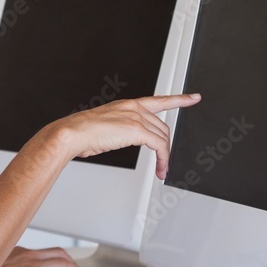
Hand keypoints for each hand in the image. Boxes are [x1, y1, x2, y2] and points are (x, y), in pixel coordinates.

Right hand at [52, 93, 200, 178]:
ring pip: (162, 137)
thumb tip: (117, 140)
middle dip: (166, 145)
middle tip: (164, 161)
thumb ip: (118, 130)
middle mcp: (133, 108)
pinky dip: (163, 159)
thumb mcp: (104, 128)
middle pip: (162, 126)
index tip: (193, 97)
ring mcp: (136, 117)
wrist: (73, 133)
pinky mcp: (137, 130)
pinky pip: (160, 146)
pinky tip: (161, 167)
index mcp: (126, 105)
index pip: (158, 100)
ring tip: (162, 169)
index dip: (178, 99)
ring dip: (165, 156)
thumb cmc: (82, 133)